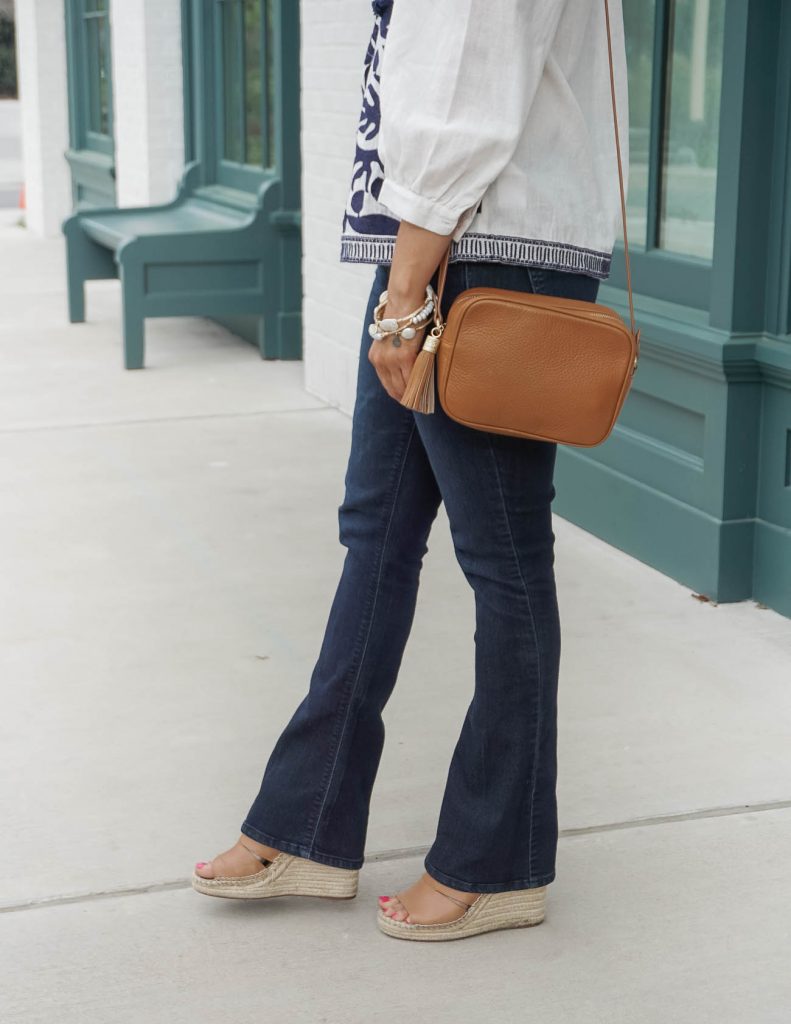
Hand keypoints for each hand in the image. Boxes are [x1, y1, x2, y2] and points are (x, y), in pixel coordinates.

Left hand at [367, 286, 429, 401]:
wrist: (404, 303)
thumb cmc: (402, 317)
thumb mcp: (392, 339)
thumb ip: (395, 354)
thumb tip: (408, 367)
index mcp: (375, 357)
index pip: (386, 382)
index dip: (396, 393)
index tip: (405, 400)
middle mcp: (380, 361)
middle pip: (393, 388)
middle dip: (405, 398)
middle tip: (417, 405)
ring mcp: (391, 360)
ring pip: (403, 385)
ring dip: (413, 395)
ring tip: (422, 401)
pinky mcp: (404, 357)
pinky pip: (412, 378)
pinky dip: (419, 386)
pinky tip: (425, 392)